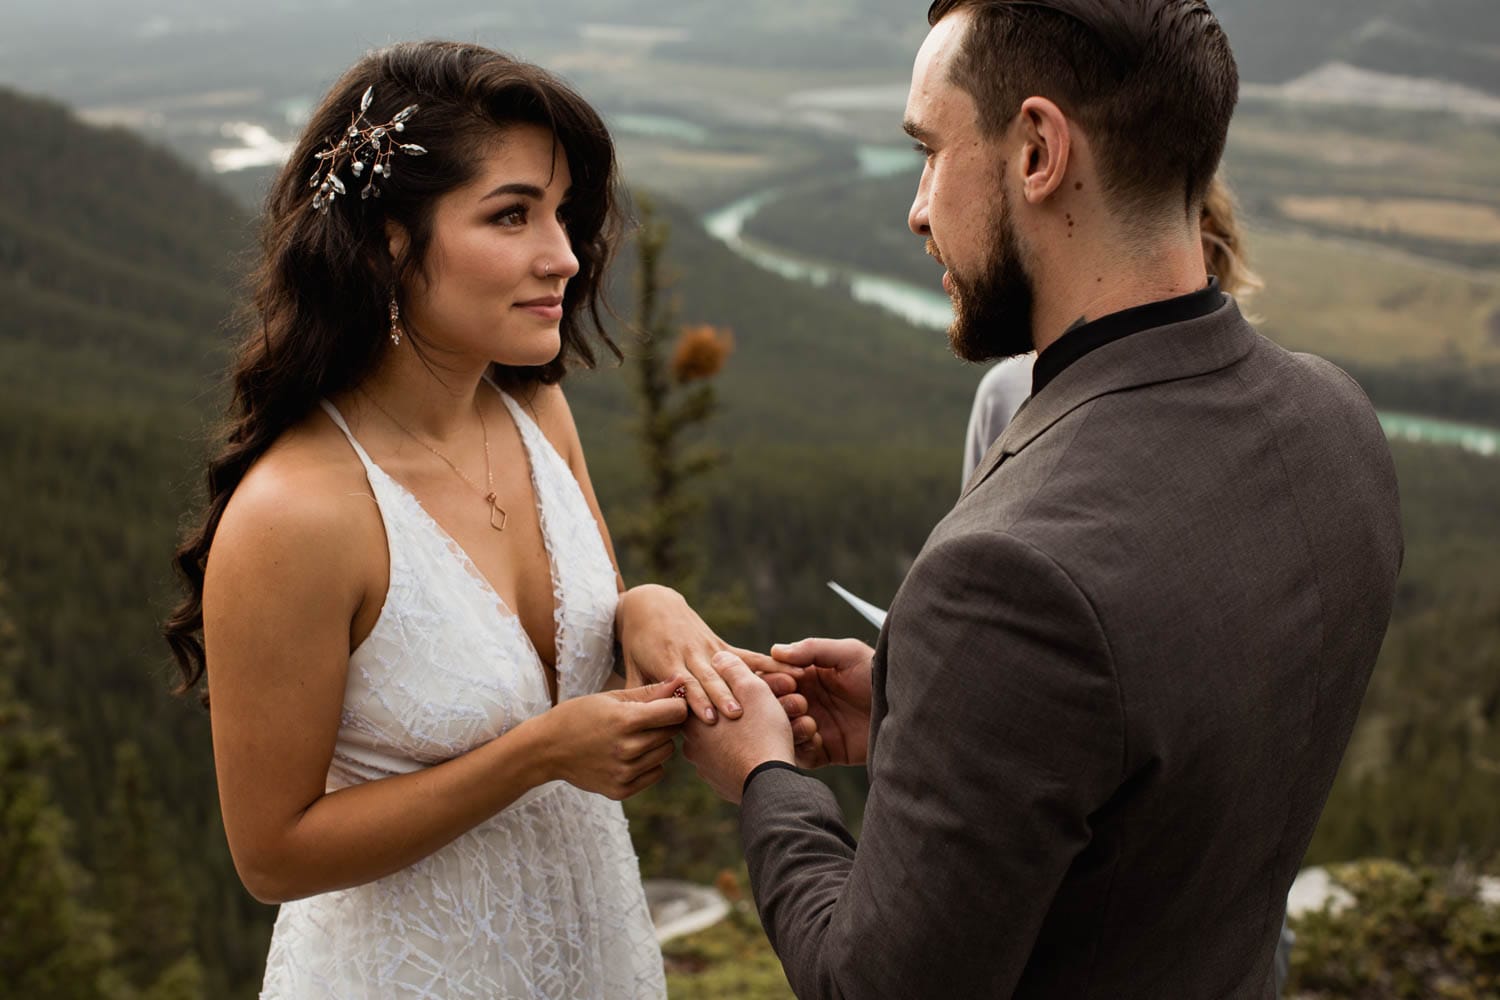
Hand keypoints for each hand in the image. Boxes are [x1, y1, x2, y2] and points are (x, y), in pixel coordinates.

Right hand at [533, 678, 689, 800]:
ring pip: (666, 753)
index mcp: (625, 720)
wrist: (546, 749)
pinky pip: (656, 774)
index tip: (666, 703)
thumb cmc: (579, 715)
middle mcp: (627, 749)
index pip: (675, 712)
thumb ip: (649, 692)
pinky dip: (649, 764)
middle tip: (644, 719)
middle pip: (672, 733)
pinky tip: (629, 755)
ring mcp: (624, 772)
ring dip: (657, 743)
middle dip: (664, 723)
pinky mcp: (621, 790)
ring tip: (634, 736)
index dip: (675, 704)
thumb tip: (681, 681)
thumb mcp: (611, 697)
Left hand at [615, 584, 799, 725]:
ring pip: (735, 668)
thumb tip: (638, 721)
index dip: (696, 701)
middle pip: (710, 679)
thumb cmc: (638, 641)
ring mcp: (709, 649)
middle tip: (737, 714)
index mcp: (667, 661)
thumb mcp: (633, 665)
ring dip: (754, 681)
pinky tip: (793, 671)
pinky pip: (748, 656)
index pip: (684, 685)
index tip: (709, 719)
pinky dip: (770, 664)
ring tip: (777, 691)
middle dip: (724, 697)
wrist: (651, 603)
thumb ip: (640, 691)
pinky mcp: (721, 645)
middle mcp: (691, 654)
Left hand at [682, 652, 794, 803]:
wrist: (771, 785)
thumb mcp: (752, 690)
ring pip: (723, 744)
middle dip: (735, 713)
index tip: (743, 687)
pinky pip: (732, 764)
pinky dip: (745, 755)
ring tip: (767, 729)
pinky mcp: (721, 785)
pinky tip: (764, 749)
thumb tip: (718, 658)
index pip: (698, 695)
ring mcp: (706, 768)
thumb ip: (732, 669)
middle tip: (760, 709)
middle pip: (712, 720)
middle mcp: (692, 745)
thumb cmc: (762, 733)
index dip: (723, 687)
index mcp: (693, 718)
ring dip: (742, 735)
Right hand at [749, 637, 873, 767]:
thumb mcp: (847, 653)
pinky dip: (803, 748)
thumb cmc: (877, 674)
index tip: (791, 681)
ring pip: (783, 732)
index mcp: (806, 676)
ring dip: (790, 727)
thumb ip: (812, 649)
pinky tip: (818, 737)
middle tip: (800, 703)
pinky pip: (802, 755)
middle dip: (781, 705)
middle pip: (772, 706)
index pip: (773, 677)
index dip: (775, 679)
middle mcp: (806, 701)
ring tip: (810, 722)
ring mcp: (814, 726)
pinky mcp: (825, 750)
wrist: (905, 708)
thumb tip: (775, 650)